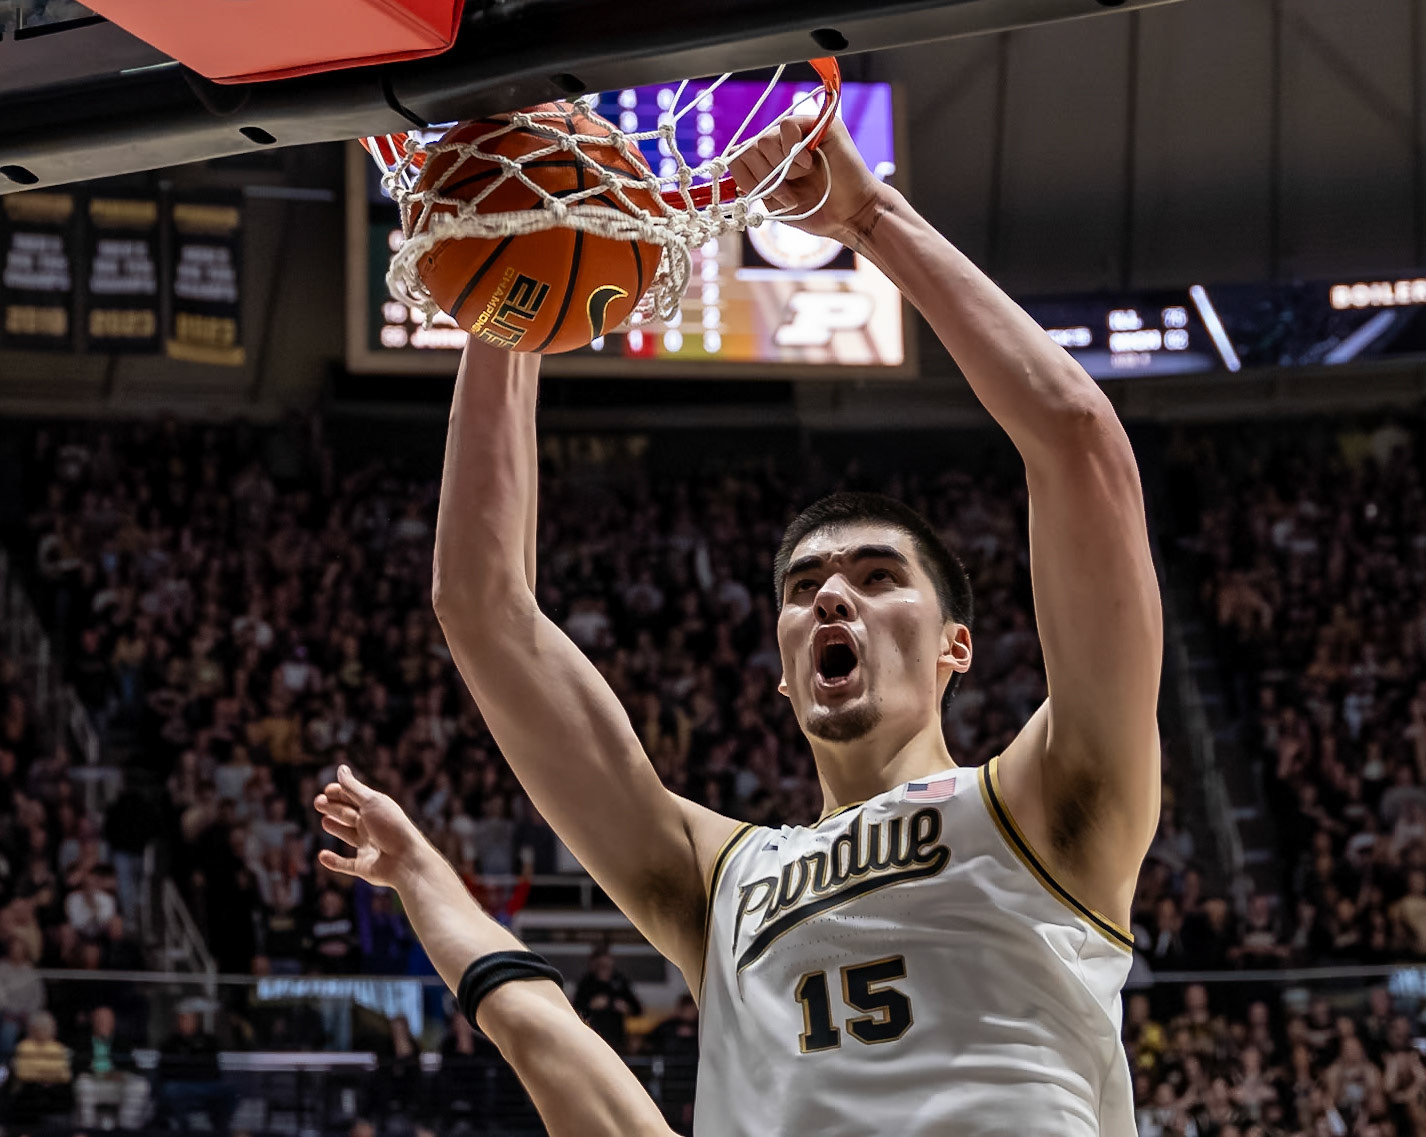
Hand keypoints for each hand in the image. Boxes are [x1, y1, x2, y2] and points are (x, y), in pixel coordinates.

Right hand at [314, 766, 428, 889]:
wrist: (406, 860)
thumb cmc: (390, 827)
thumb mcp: (370, 802)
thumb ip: (353, 788)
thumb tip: (341, 769)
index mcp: (376, 809)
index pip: (355, 798)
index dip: (341, 793)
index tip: (326, 790)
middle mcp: (372, 827)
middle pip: (350, 815)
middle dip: (334, 808)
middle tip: (317, 802)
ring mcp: (369, 847)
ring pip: (349, 835)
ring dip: (336, 828)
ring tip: (324, 821)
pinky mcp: (364, 867)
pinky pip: (346, 864)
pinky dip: (334, 861)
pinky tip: (321, 856)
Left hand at [728, 115, 886, 244]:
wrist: (850, 216)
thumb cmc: (817, 213)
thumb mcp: (777, 205)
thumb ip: (755, 187)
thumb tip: (733, 173)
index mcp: (771, 162)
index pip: (738, 156)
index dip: (743, 175)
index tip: (760, 194)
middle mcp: (783, 144)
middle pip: (749, 147)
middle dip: (763, 176)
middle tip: (788, 193)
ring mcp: (800, 133)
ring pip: (765, 138)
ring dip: (780, 167)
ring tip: (802, 179)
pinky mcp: (819, 124)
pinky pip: (787, 124)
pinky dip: (792, 148)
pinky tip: (807, 164)